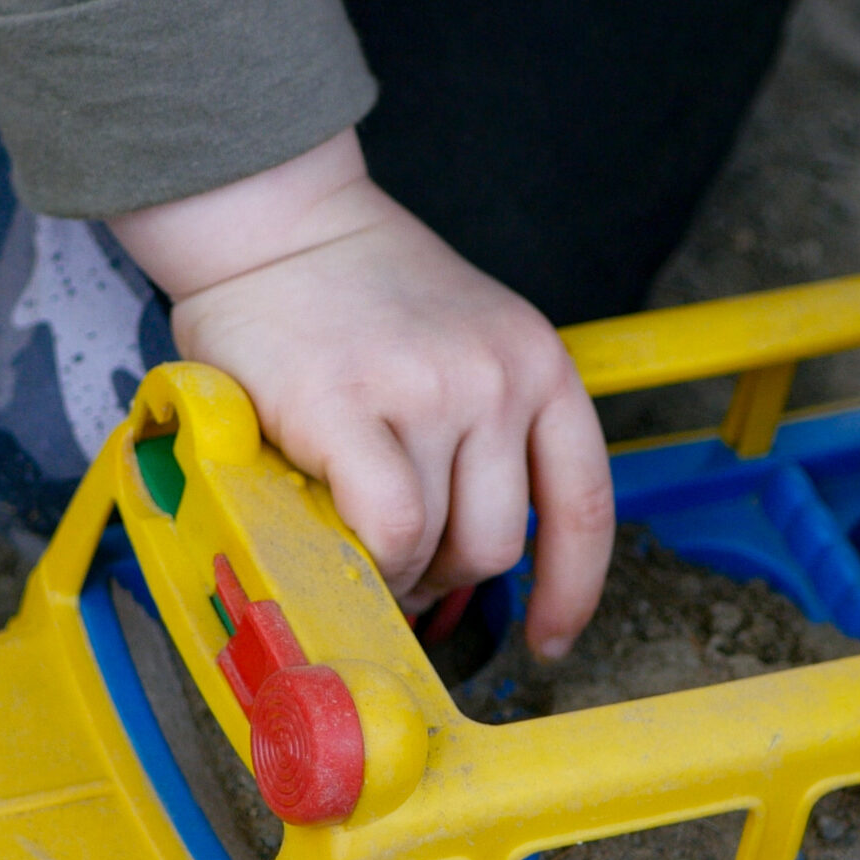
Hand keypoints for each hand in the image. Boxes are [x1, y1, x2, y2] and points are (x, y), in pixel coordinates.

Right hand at [109, 130, 614, 657]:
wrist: (274, 221)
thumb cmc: (353, 293)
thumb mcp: (464, 341)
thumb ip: (485, 428)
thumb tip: (466, 552)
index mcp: (537, 362)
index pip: (584, 504)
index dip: (572, 590)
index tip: (550, 638)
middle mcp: (498, 377)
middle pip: (499, 543)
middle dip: (445, 575)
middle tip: (394, 560)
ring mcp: (429, 391)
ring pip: (439, 545)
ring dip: (391, 567)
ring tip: (348, 533)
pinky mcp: (350, 406)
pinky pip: (387, 529)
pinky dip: (364, 556)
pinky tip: (331, 534)